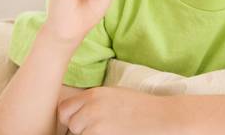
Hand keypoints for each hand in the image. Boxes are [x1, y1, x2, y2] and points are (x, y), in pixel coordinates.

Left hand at [58, 86, 179, 134]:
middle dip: (82, 128)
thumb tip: (77, 112)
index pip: (63, 110)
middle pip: (71, 125)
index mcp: (93, 94)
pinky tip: (113, 133)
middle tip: (101, 127)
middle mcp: (91, 108)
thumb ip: (93, 101)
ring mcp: (95, 125)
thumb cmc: (141, 107)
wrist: (161, 117)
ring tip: (109, 130)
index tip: (82, 121)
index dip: (70, 117)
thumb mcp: (114, 94)